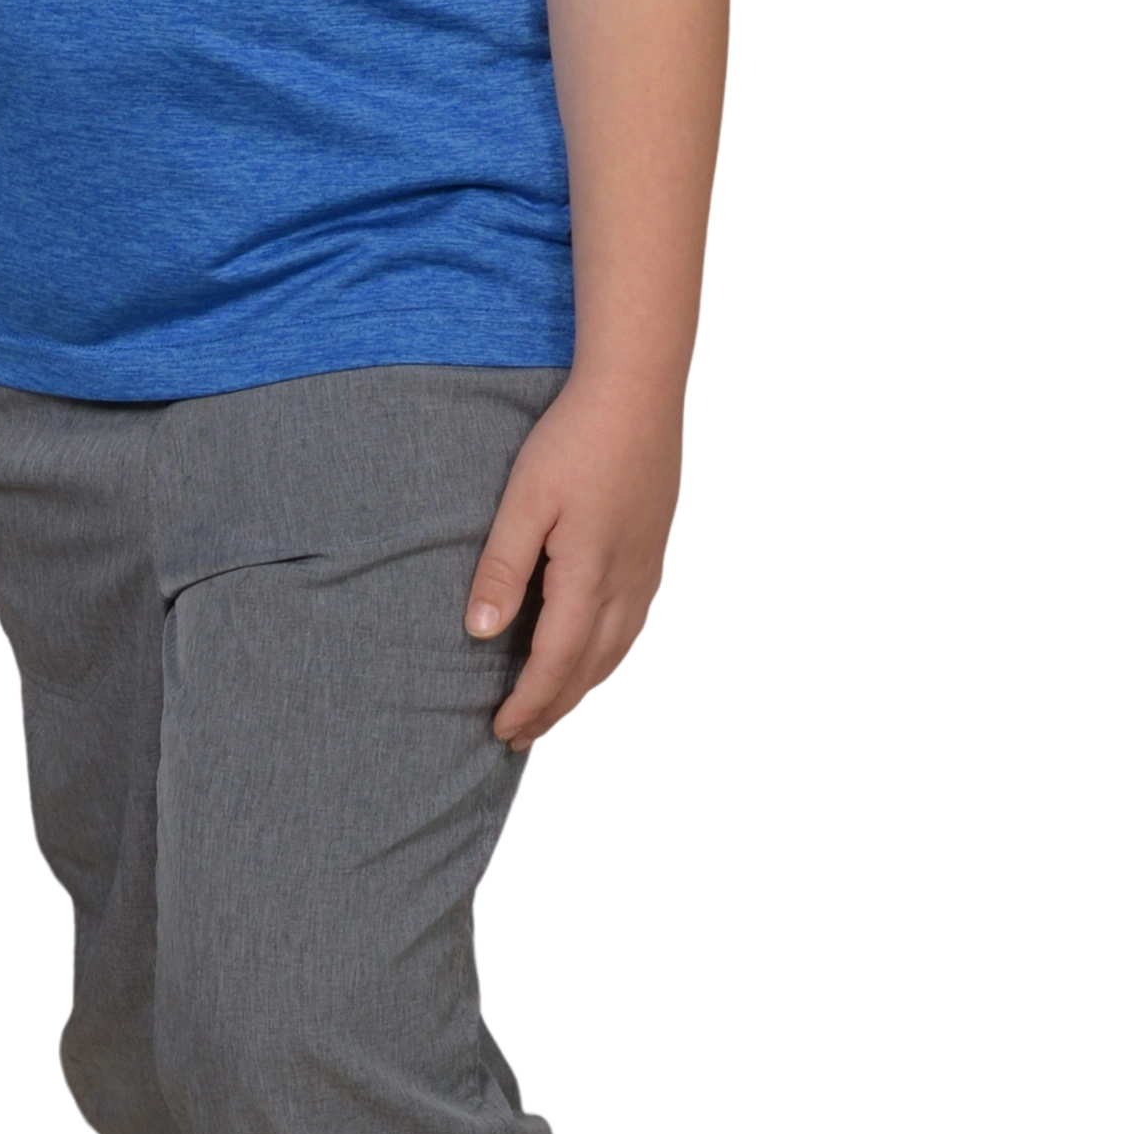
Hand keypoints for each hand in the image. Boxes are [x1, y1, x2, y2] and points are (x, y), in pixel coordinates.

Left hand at [463, 374, 686, 749]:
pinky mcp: (655, 555)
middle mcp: (626, 586)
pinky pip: (631, 628)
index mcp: (589, 577)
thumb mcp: (525, 499)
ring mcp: (647, 573)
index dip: (528, 702)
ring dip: (580, 688)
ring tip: (549, 710)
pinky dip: (606, 658)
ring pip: (615, 653)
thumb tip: (478, 632)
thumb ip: (502, 568)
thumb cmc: (576, 440)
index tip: (500, 730)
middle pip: (587, 669)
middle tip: (517, 738)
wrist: (638, 395)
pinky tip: (591, 657)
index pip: (555, 662)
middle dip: (552, 708)